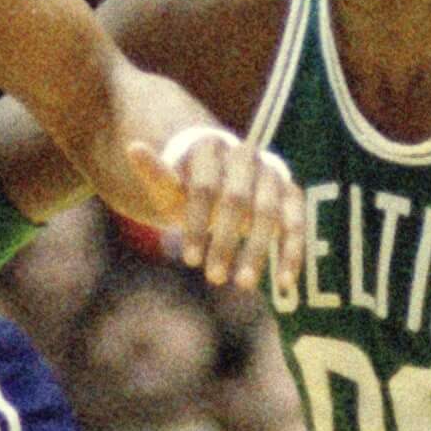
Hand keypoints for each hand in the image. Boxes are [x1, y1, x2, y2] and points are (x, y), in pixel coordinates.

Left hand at [126, 125, 303, 293]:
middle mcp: (245, 154)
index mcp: (209, 146)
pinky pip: (297, 223)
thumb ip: (157, 175)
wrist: (221, 184)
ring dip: (258, 250)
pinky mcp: (292, 194)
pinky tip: (285, 283)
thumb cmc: (188, 191)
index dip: (196, 224)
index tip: (188, 260)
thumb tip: (133, 148)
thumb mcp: (169, 188)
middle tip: (215, 278)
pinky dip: (292, 252)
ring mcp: (272, 172)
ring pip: (270, 212)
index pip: (203, 187)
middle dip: (225, 241)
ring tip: (244, 284)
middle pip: (237, 200)